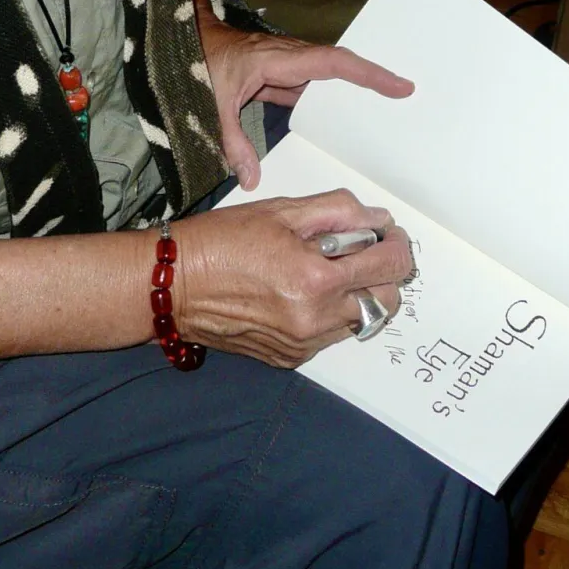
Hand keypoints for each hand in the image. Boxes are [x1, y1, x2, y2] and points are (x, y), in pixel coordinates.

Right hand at [173, 189, 415, 367]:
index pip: (390, 266)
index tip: (385, 233)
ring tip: (325, 272)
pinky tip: (301, 294)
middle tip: (360, 251)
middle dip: (383, 273)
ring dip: (356, 295)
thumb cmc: (221, 241)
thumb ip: (336, 211)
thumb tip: (376, 218)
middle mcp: (315, 319)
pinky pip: (330, 336)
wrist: (172, 286)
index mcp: (316, 279)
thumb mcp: (280, 211)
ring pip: (360, 321)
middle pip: (386, 301)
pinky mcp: (289, 358)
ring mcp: (303, 343)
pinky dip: (329, 314)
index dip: (396, 244)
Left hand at [194, 0, 412, 190]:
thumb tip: (250, 180)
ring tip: (383, 112)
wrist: (180, 41)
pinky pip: (311, 87)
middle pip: (340, 67)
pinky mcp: (278, 76)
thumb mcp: (211, 106)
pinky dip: (327, 101)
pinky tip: (339, 121)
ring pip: (327, 77)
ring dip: (352, 92)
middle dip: (373, 80)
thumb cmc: (195, 64)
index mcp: (278, 60)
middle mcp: (288, 59)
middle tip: (408, 96)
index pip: (333, 63)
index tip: (398, 85)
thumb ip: (231, 143)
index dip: (368, 74)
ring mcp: (284, 66)